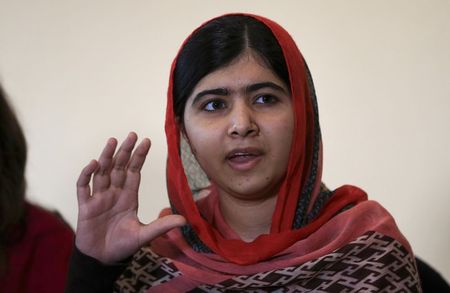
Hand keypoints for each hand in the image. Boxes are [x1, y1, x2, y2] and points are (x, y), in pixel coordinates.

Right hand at [75, 132, 185, 263]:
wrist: (103, 260)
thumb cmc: (123, 245)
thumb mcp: (145, 235)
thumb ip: (162, 226)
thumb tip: (185, 221)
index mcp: (129, 196)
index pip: (134, 171)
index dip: (139, 156)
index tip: (146, 141)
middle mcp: (114, 193)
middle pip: (119, 167)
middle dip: (125, 151)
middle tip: (132, 134)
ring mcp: (99, 198)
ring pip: (102, 172)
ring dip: (106, 156)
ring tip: (112, 141)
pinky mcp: (86, 207)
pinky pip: (84, 187)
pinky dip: (87, 175)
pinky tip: (94, 164)